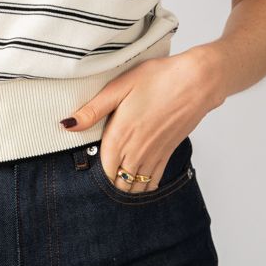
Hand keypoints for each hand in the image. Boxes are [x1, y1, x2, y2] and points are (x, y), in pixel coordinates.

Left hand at [60, 49, 218, 193]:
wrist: (197, 81)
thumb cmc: (159, 78)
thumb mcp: (119, 86)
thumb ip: (93, 110)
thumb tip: (67, 125)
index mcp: (120, 135)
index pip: (102, 168)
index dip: (94, 174)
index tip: (87, 172)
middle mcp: (136, 150)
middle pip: (118, 181)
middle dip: (109, 184)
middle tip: (100, 183)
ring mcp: (154, 153)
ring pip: (135, 185)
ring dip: (126, 188)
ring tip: (117, 186)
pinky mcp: (169, 152)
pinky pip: (154, 179)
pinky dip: (144, 186)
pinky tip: (139, 186)